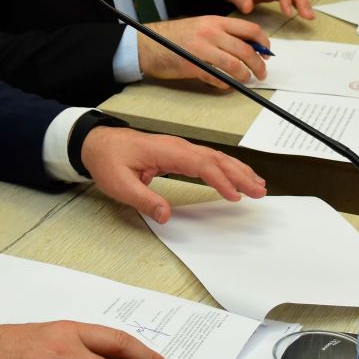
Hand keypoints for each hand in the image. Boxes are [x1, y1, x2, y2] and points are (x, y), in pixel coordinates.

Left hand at [79, 125, 266, 222]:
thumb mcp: (120, 185)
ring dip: (238, 170)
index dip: (220, 180)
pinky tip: (237, 176)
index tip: (234, 195)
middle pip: (216, 159)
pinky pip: (208, 159)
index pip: (201, 164)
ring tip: (257, 185)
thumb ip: (144, 199)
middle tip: (259, 191)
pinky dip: (226, 167)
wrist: (98, 143)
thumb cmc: (108, 159)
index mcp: (166, 151)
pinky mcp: (179, 154)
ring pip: (216, 157)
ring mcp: (180, 149)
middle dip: (240, 175)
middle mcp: (178, 147)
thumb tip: (166, 215)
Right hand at [138, 14, 270, 86]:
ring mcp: (201, 49)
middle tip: (261, 73)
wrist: (148, 44)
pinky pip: (217, 77)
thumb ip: (223, 35)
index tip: (267, 53)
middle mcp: (210, 33)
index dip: (263, 43)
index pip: (249, 29)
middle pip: (246, 50)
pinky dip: (226, 83)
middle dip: (258, 65)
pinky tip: (226, 84)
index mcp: (215, 22)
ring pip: (234, 64)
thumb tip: (248, 47)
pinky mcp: (192, 66)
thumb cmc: (175, 37)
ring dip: (244, 76)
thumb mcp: (202, 27)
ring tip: (246, 80)